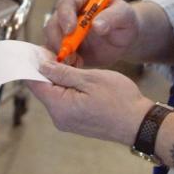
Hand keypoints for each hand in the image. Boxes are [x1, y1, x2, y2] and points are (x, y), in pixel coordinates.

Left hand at [26, 59, 152, 144]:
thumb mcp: (90, 78)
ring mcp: (67, 122)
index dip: (34, 64)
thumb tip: (41, 65)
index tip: (42, 50)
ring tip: (76, 64)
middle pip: (43, 88)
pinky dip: (68, 88)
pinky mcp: (76, 122)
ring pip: (54, 94)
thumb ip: (62, 72)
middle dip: (49, 70)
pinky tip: (81, 78)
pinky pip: (64, 101)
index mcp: (60, 107)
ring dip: (60, 78)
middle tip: (64, 54)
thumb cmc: (120, 100)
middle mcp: (59, 118)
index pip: (34, 83)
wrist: (140, 123)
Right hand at [43, 0, 140, 66]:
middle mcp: (68, 12)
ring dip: (61, 52)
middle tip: (71, 54)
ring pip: (51, 39)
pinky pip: (55, 53)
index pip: (67, 2)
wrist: (124, 39)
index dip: (66, 15)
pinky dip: (62, 61)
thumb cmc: (124, 21)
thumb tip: (96, 25)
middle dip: (59, 39)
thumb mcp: (124, 15)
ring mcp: (64, 29)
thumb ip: (112, 17)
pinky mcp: (64, 46)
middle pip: (53, 23)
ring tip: (77, 62)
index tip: (71, 30)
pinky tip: (76, 65)